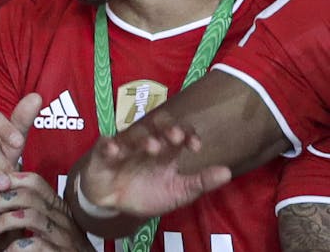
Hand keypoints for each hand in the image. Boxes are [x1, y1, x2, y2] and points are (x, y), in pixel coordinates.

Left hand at [0, 172, 92, 250]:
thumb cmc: (57, 248)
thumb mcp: (44, 225)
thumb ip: (27, 208)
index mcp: (57, 208)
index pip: (35, 182)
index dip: (10, 180)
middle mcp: (63, 219)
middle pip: (28, 197)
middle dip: (0, 202)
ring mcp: (63, 237)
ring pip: (31, 216)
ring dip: (3, 222)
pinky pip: (35, 244)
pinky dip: (15, 247)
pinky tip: (6, 251)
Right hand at [78, 115, 230, 219]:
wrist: (114, 206)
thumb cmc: (147, 194)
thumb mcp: (178, 192)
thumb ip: (200, 182)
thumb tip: (228, 172)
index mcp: (167, 151)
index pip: (180, 134)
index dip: (188, 135)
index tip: (194, 147)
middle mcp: (147, 144)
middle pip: (157, 124)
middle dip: (166, 126)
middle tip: (175, 136)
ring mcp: (125, 148)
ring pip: (133, 133)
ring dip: (143, 138)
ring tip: (151, 148)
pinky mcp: (103, 155)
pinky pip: (104, 145)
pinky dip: (108, 145)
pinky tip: (114, 150)